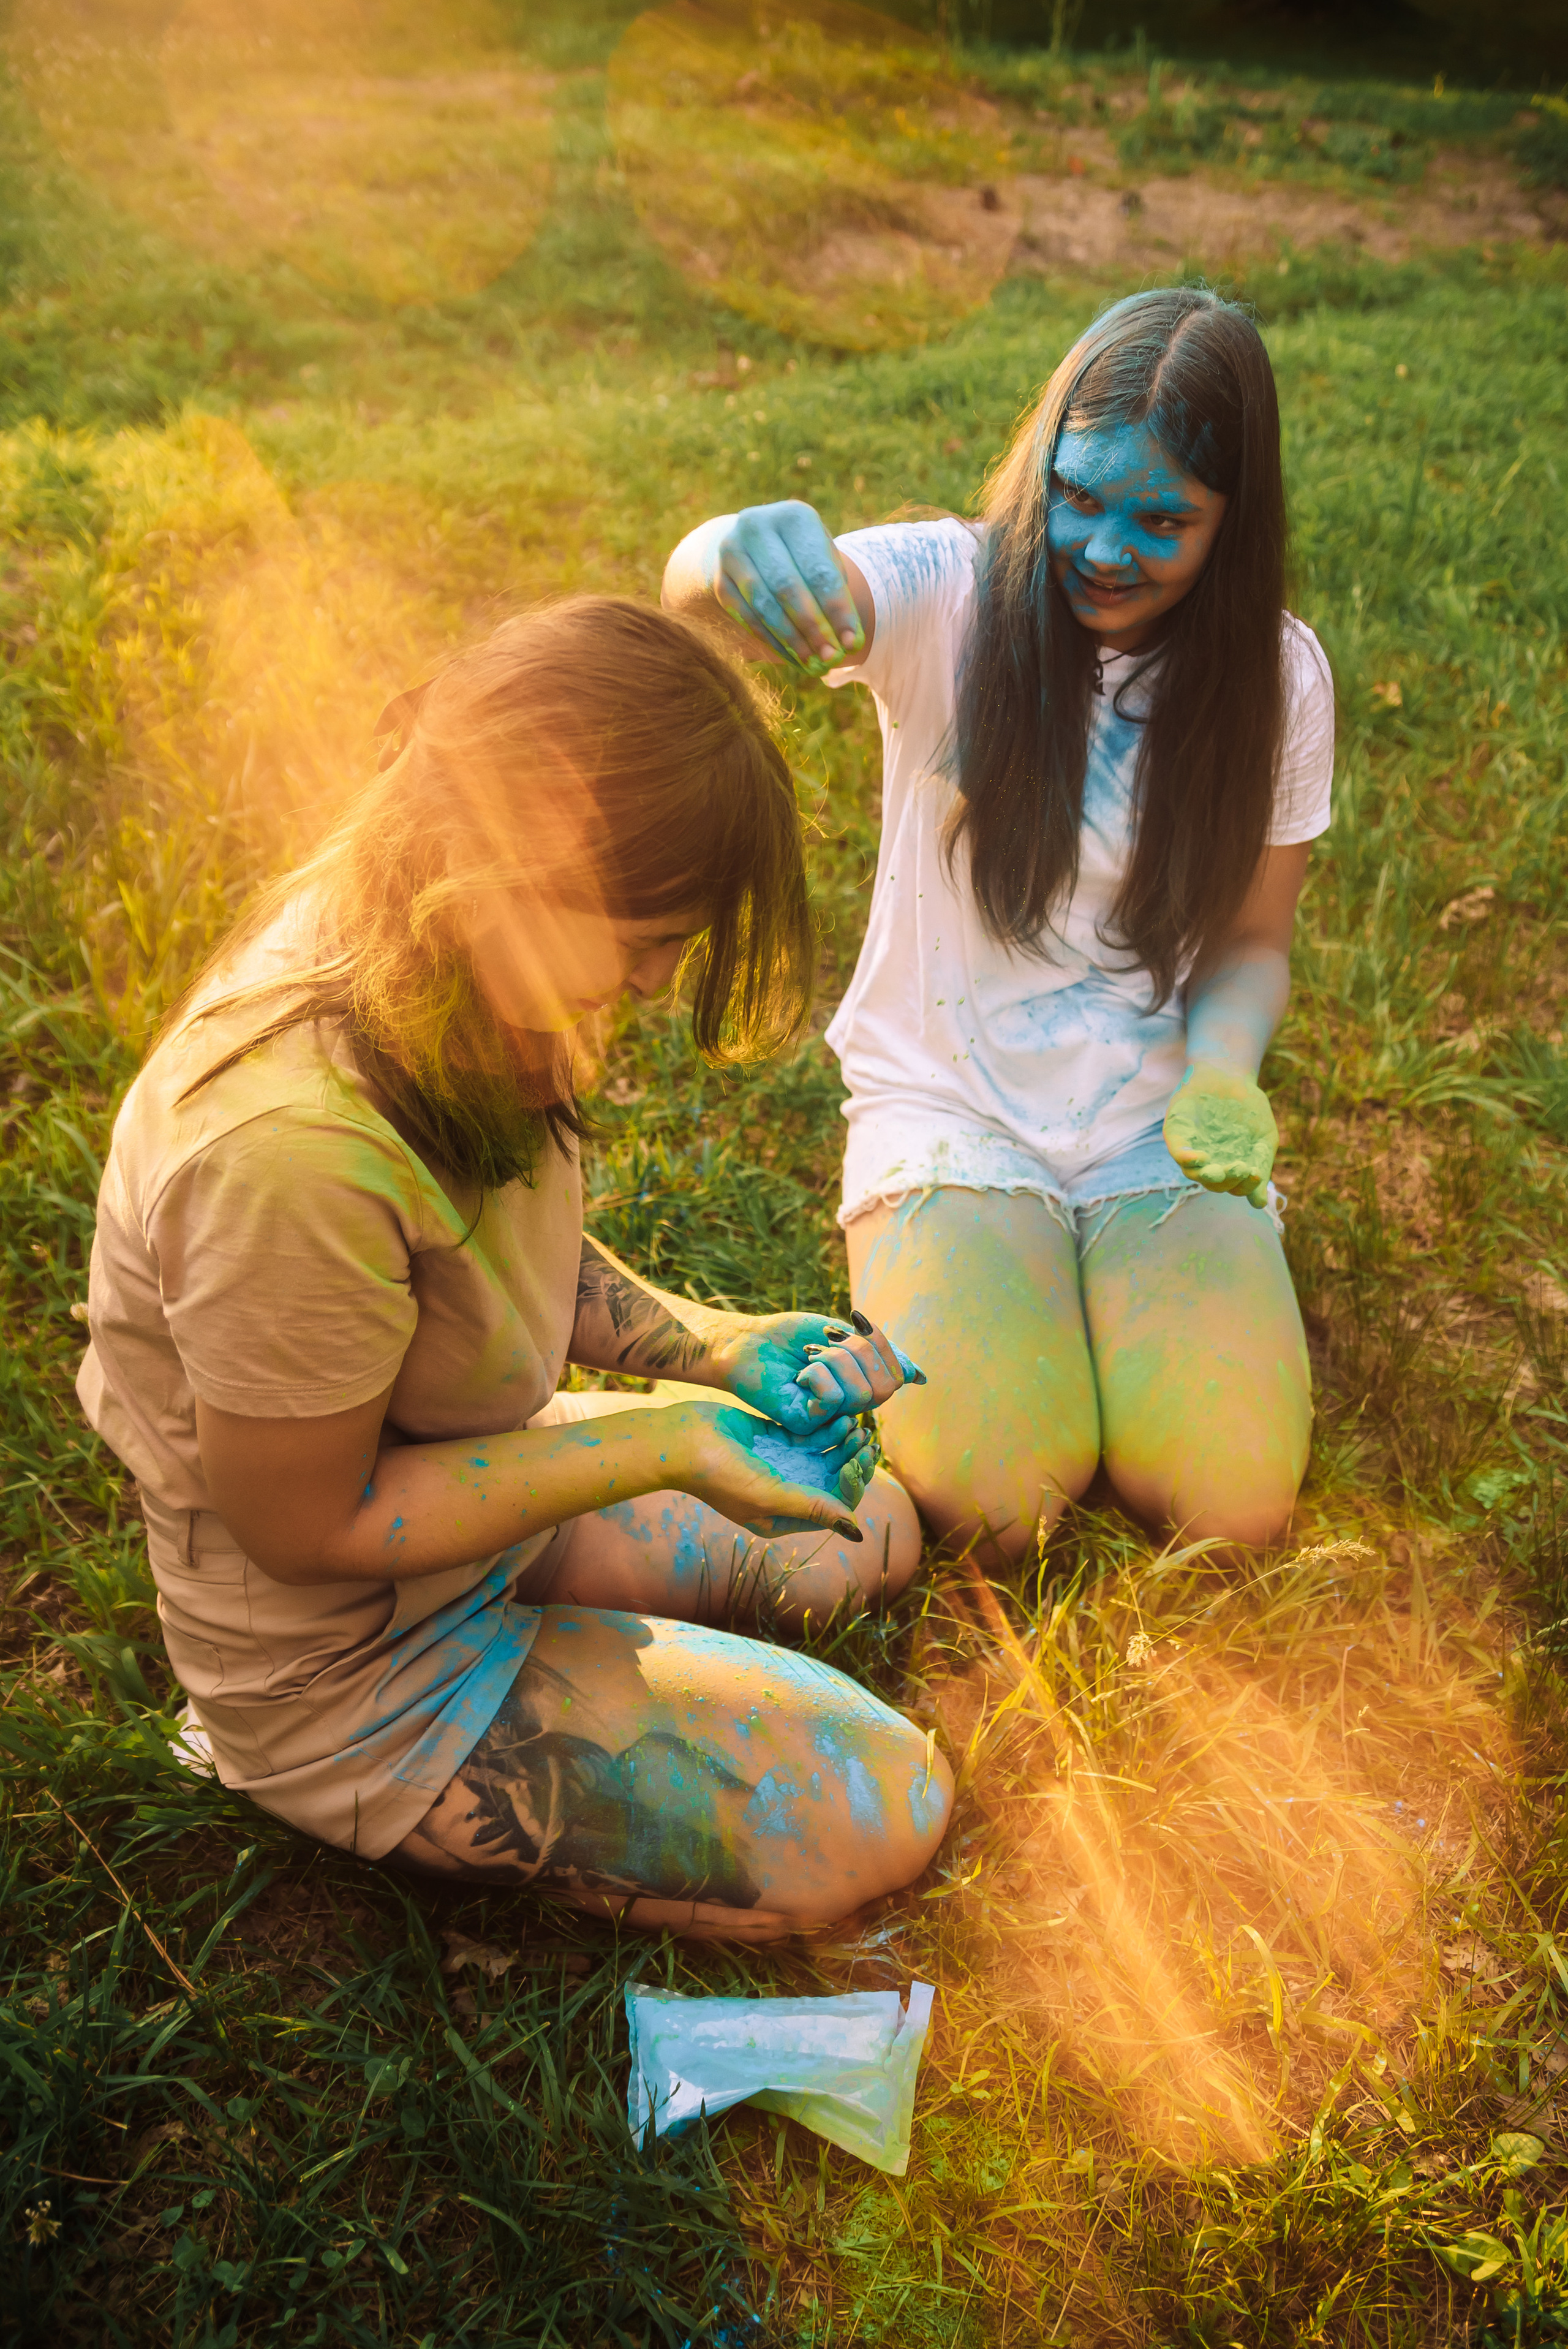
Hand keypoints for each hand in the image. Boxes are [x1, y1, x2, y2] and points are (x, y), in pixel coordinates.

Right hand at [659, 1399, 880, 1541]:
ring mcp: (778, 1464)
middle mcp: (783, 1493)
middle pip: (831, 1480)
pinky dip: (826, 1428)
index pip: (830, 1508)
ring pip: (823, 1455)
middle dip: (852, 1462)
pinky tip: (839, 1416)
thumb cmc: (719, 1474)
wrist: (681, 1440)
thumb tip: (855, 1529)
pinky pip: (808, 1436)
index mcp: (781, 1517)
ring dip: (842, 1443)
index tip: (859, 1463)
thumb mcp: (768, 1494)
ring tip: (856, 1425)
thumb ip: (812, 1506)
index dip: (851, 1487)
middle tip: (868, 1442)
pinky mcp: (773, 1439)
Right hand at [706, 502, 865, 674]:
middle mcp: (757, 525)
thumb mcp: (824, 563)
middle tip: (831, 658)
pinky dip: (771, 641)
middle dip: (812, 628)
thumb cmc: (803, 558)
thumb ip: (837, 599)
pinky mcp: (719, 579)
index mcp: (794, 516)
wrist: (756, 546)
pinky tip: (792, 657)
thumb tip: (848, 645)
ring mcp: (732, 551)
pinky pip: (746, 616)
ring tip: (814, 664)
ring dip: (791, 639)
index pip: (818, 570)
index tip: (853, 643)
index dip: (837, 610)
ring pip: (763, 604)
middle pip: (787, 587)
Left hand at [708, 1308, 923, 1438]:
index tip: (854, 1326)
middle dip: (858, 1352)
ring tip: (808, 1360)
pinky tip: (798, 1376)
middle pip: (884, 1386)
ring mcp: (830, 1418)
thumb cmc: (792, 1337)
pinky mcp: (808, 1425)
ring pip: (861, 1392)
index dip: (881, 1345)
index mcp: (861, 1385)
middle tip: (825, 1345)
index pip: (896, 1375)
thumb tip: (917, 1377)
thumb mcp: (845, 1337)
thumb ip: (880, 1355)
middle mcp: (850, 1406)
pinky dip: (817, 1375)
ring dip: (834, 1362)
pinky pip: (834, 1399)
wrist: (749, 1341)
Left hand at [1163, 1060, 1277, 1208]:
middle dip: (1226, 1180)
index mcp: (1229, 1165)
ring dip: (1207, 1175)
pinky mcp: (1175, 1132)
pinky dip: (1186, 1158)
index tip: (1256, 1174)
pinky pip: (1177, 1152)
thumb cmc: (1249, 1109)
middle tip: (1240, 1168)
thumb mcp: (1263, 1139)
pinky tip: (1199, 1158)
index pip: (1234, 1187)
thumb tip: (1259, 1205)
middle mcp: (1209, 1161)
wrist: (1231, 1073)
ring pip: (1193, 1172)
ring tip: (1219, 1170)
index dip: (1244, 1186)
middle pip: (1213, 1183)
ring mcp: (1191, 1148)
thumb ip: (1261, 1167)